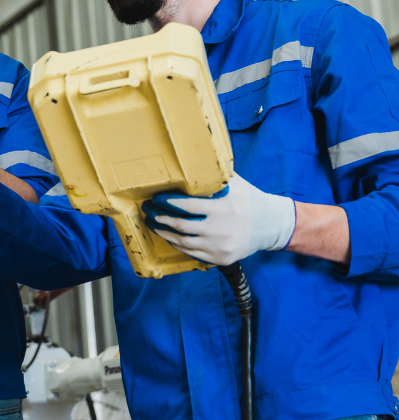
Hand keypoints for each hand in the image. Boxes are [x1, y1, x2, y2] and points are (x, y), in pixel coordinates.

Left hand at [141, 173, 295, 265]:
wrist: (272, 226)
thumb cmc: (249, 200)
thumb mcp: (235, 183)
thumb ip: (213, 176)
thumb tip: (190, 160)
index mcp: (222, 209)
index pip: (187, 207)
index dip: (167, 203)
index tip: (155, 198)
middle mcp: (220, 230)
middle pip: (180, 226)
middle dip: (159, 217)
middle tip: (148, 209)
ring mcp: (219, 247)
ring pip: (182, 242)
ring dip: (163, 232)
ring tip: (153, 223)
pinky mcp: (220, 259)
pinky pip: (192, 253)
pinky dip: (177, 244)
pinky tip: (168, 236)